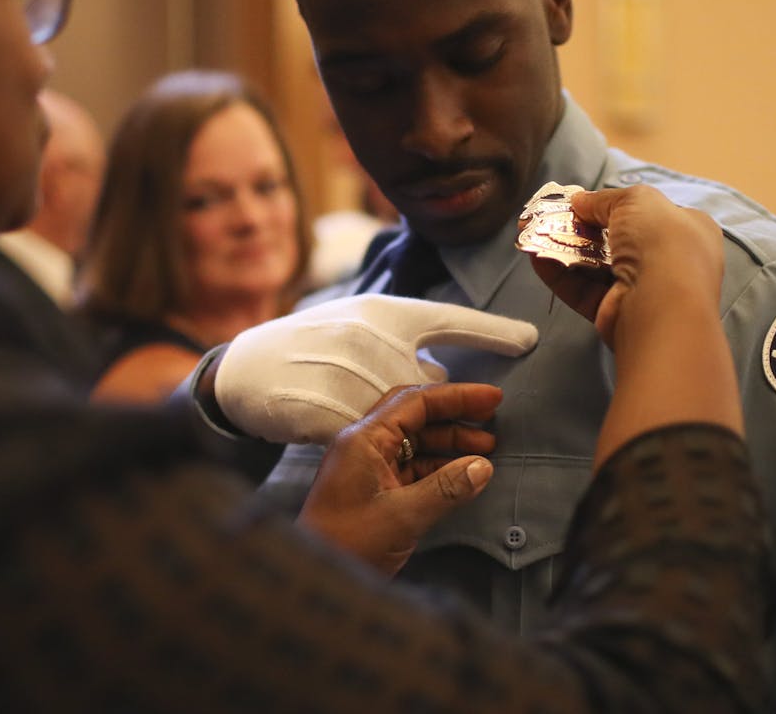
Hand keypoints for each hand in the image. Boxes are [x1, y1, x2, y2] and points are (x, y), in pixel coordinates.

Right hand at [215, 294, 535, 443]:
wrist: (246, 371)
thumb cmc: (310, 347)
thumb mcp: (359, 329)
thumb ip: (402, 349)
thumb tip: (442, 379)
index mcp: (381, 313)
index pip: (447, 319)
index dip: (489, 329)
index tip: (529, 340)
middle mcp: (368, 339)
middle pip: (431, 385)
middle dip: (462, 411)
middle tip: (491, 429)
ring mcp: (347, 376)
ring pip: (406, 419)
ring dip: (430, 439)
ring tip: (450, 451)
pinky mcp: (327, 412)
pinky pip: (374, 443)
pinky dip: (389, 454)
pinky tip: (393, 462)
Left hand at [298, 382, 501, 575]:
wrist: (316, 579)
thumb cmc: (347, 544)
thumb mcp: (402, 516)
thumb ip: (445, 488)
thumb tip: (482, 466)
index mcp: (364, 439)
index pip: (415, 402)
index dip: (457, 396)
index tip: (492, 398)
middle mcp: (364, 446)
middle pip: (416, 417)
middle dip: (456, 418)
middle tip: (494, 420)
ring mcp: (368, 468)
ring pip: (415, 443)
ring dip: (450, 444)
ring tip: (487, 450)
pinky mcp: (374, 491)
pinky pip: (411, 467)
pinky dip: (439, 467)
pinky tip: (463, 475)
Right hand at [528, 185, 739, 465]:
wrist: (662, 303)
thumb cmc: (660, 241)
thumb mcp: (636, 200)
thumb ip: (604, 198)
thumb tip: (579, 201)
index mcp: (687, 230)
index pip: (648, 214)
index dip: (615, 205)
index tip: (583, 201)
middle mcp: (668, 261)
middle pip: (616, 239)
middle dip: (582, 227)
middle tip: (550, 215)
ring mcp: (641, 290)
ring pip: (595, 265)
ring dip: (564, 248)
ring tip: (533, 232)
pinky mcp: (615, 313)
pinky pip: (583, 290)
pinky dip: (560, 274)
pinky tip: (536, 257)